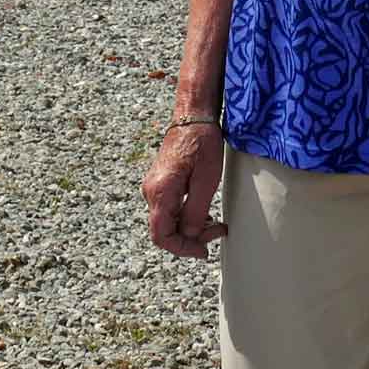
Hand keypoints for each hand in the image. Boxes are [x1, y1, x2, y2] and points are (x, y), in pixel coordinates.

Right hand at [141, 124, 227, 258]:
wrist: (193, 117)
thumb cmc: (202, 144)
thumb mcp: (206, 181)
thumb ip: (196, 213)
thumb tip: (191, 237)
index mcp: (161, 192)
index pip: (162, 236)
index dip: (182, 249)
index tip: (203, 251)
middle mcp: (151, 192)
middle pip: (165, 231)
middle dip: (191, 238)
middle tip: (217, 231)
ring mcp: (154, 187)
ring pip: (168, 221)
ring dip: (190, 228)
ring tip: (215, 223)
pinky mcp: (161, 183)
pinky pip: (169, 209)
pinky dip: (186, 216)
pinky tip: (204, 213)